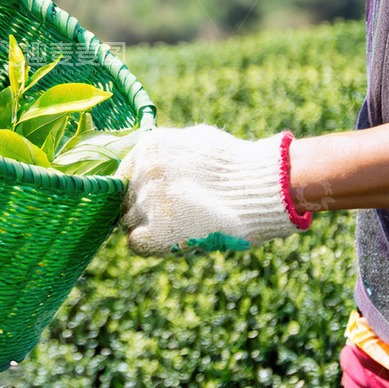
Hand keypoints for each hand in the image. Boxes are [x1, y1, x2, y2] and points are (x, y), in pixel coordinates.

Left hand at [116, 124, 311, 256]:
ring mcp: (149, 201)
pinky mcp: (158, 230)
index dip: (139, 190)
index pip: (125, 176)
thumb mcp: (197, 141)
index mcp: (150, 146)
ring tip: (183, 226)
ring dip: (150, 227)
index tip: (156, 200)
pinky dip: (150, 246)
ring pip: (129, 221)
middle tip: (175, 216)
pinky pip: (135, 243)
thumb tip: (150, 162)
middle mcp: (143, 171)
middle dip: (145, 209)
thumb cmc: (237, 165)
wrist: (263, 188)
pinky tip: (172, 242)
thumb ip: (168, 152)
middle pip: (126, 199)